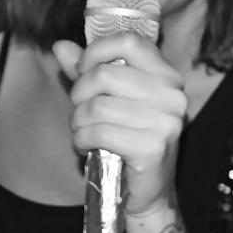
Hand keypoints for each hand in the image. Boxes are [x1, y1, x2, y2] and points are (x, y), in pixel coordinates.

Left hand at [52, 31, 186, 217]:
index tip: (83, 70)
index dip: (96, 51)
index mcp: (167, 75)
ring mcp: (166, 122)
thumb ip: (88, 72)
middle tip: (79, 111)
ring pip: (97, 106)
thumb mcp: (109, 99)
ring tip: (83, 131)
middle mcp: (172, 95)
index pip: (129, 41)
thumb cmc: (128, 140)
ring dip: (78, 122)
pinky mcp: (153, 148)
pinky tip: (86, 147)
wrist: (148, 192)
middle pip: (105, 74)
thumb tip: (60, 46)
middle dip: (79, 94)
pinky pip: (99, 132)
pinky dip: (82, 140)